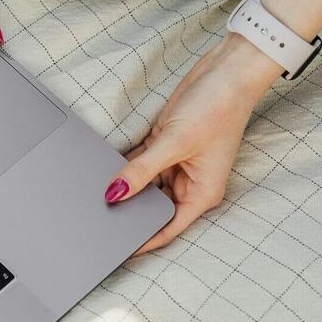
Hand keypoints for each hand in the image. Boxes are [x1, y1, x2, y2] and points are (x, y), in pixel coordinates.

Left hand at [107, 35, 283, 254]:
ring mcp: (176, 164)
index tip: (117, 250)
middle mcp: (189, 183)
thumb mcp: (174, 143)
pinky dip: (125, 166)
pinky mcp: (165, 146)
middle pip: (153, 208)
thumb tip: (114, 194)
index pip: (167, 228)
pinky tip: (105, 169)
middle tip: (98, 219)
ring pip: (143, 185)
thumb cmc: (218, 108)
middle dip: (130, 211)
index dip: (143, 241)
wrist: (225, 71)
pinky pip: (139, 164)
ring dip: (125, 186)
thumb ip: (142, 171)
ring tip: (96, 194)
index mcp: (201, 193)